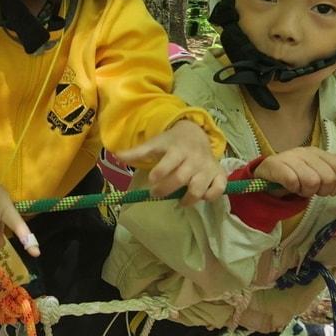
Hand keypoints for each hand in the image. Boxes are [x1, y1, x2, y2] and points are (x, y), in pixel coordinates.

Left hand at [109, 118, 226, 204]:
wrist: (196, 133)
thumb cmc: (172, 142)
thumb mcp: (155, 143)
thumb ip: (138, 152)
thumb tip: (116, 155)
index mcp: (177, 150)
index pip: (169, 163)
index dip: (159, 173)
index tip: (151, 180)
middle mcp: (193, 159)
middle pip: (181, 178)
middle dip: (167, 189)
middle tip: (155, 193)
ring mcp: (207, 167)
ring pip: (199, 188)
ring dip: (188, 198)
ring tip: (179, 201)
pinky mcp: (218, 174)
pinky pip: (219, 189)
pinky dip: (211, 196)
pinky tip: (201, 198)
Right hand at [253, 146, 335, 197]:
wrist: (267, 175)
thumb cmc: (295, 174)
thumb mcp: (316, 170)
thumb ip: (334, 166)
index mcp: (317, 152)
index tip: (330, 190)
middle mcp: (304, 152)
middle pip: (328, 177)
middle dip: (323, 190)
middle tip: (313, 190)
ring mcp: (289, 157)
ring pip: (312, 181)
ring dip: (306, 191)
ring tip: (300, 189)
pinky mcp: (275, 165)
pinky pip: (293, 181)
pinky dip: (293, 188)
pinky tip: (290, 187)